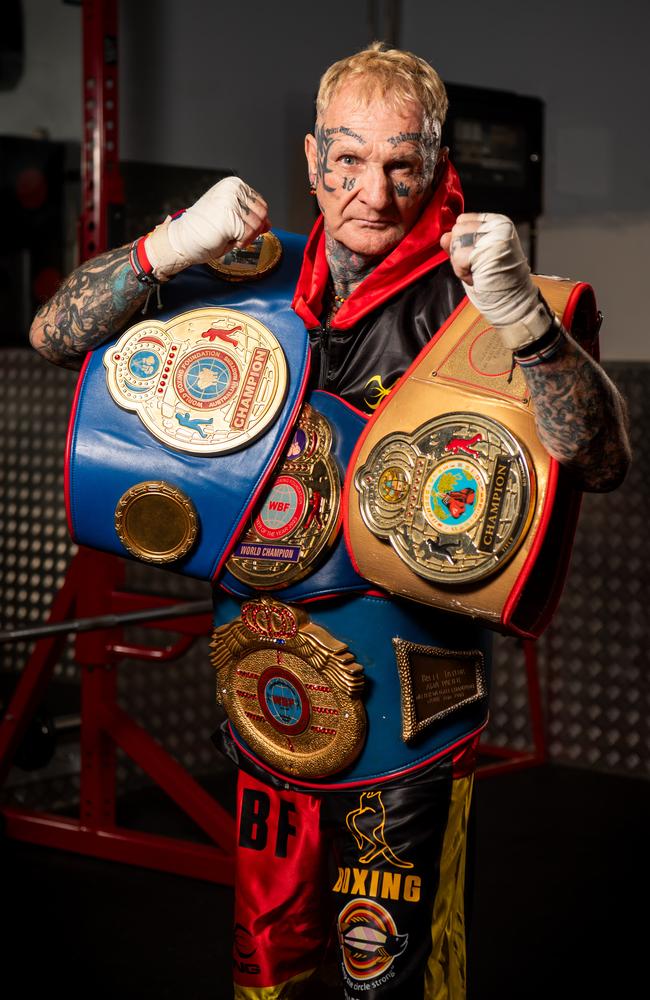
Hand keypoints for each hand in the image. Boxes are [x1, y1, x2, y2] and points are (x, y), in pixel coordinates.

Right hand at [145, 176, 269, 280]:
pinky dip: (239, 242)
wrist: (183, 239)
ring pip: (256, 227)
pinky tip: (225, 238)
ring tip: (226, 234)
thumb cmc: (205, 230)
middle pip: (262, 216)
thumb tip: (268, 223)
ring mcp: (231, 202)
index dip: (253, 222)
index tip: (236, 225)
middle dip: (251, 230)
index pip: (262, 205)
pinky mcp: (229, 217)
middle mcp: (233, 189)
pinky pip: (248, 236)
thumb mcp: (233, 219)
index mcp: (234, 184)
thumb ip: (251, 217)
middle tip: (231, 232)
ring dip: (244, 237)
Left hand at [441, 212, 554, 350]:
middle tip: (477, 268)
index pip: (462, 220)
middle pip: (457, 229)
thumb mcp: (474, 258)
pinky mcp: (489, 248)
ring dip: (460, 263)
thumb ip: (459, 244)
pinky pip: (458, 256)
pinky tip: (477, 277)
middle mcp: (499, 225)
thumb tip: (443, 236)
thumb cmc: (496, 283)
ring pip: (456, 241)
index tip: (475, 258)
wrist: (513, 302)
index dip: (461, 241)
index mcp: (498, 222)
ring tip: (478, 272)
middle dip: (459, 252)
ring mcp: (495, 235)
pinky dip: (462, 271)